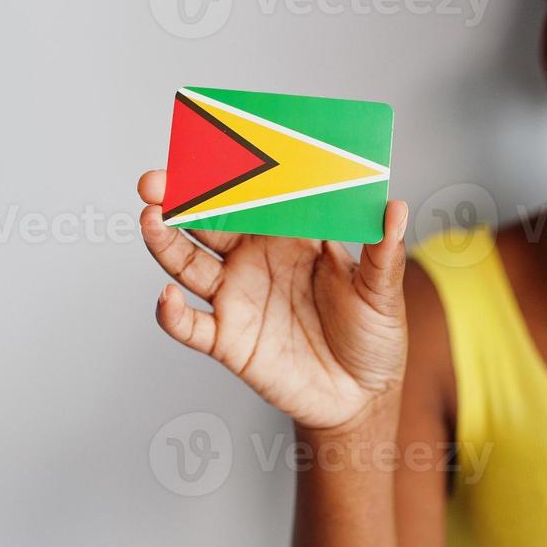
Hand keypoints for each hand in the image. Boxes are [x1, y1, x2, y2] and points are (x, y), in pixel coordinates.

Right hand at [138, 169, 409, 430]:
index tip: (208, 147)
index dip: (228, 172)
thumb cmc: (372, 335)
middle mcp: (253, 259)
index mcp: (289, 235)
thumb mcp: (383, 292)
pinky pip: (190, 326)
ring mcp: (236, 297)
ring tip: (150, 218)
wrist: (363, 398)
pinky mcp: (227, 340)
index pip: (252, 194)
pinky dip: (171, 314)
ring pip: (187, 264)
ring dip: (164, 242)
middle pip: (206, 221)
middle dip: (179, 197)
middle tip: (156, 179)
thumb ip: (382, 253)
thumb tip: (395, 208)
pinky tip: (165, 299)